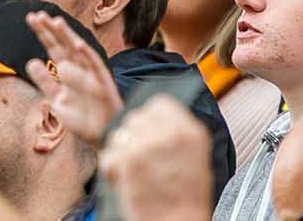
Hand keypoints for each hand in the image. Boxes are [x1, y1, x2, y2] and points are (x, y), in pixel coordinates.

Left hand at [24, 11, 122, 143]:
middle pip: (63, 44)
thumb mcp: (57, 100)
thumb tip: (31, 61)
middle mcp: (79, 68)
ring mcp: (91, 74)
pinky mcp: (102, 83)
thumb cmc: (83, 118)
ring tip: (56, 22)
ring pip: (78, 50)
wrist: (101, 136)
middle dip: (51, 30)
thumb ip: (45, 81)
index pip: (53, 47)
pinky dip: (87, 55)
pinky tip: (77, 44)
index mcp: (68, 71)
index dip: (43, 33)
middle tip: (38, 15)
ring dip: (68, 36)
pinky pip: (95, 66)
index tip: (31, 18)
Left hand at [99, 96, 214, 220]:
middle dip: (133, 137)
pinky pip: (109, 154)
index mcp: (190, 131)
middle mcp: (169, 133)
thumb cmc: (185, 200)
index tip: (149, 133)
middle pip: (135, 118)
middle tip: (141, 160)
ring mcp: (147, 145)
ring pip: (119, 135)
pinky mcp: (128, 160)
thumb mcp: (194, 158)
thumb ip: (175, 134)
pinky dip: (111, 168)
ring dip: (121, 152)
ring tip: (135, 173)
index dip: (149, 117)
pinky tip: (126, 181)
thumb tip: (152, 119)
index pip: (159, 102)